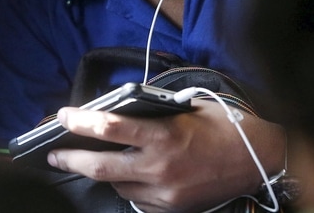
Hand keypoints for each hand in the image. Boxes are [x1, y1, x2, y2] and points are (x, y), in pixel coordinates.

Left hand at [46, 99, 284, 212]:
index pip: (109, 127)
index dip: (80, 121)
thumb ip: (152, 112)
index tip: (63, 116)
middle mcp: (160, 167)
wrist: (259, 160)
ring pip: (117, 185)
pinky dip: (128, 186)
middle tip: (54, 153)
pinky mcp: (171, 208)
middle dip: (72, 159)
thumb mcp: (187, 109)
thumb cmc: (224, 127)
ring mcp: (165, 192)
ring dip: (103, 173)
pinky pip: (137, 199)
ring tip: (92, 160)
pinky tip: (129, 175)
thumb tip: (117, 112)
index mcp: (164, 136)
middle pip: (101, 167)